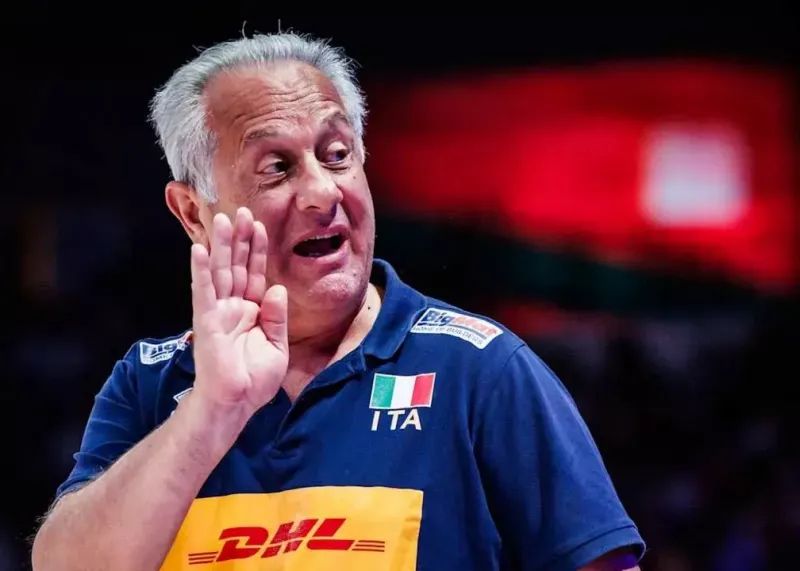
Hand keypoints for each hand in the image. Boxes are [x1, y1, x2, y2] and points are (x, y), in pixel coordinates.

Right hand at [189, 207, 288, 418]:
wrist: (235, 404)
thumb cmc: (254, 381)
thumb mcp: (277, 347)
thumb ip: (277, 317)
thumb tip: (277, 288)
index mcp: (251, 312)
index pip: (255, 274)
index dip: (257, 250)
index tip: (259, 225)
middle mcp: (233, 307)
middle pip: (237, 265)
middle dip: (240, 239)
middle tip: (241, 210)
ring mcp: (218, 312)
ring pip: (220, 272)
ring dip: (221, 245)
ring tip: (223, 219)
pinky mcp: (206, 321)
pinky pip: (203, 291)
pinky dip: (201, 270)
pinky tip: (199, 249)